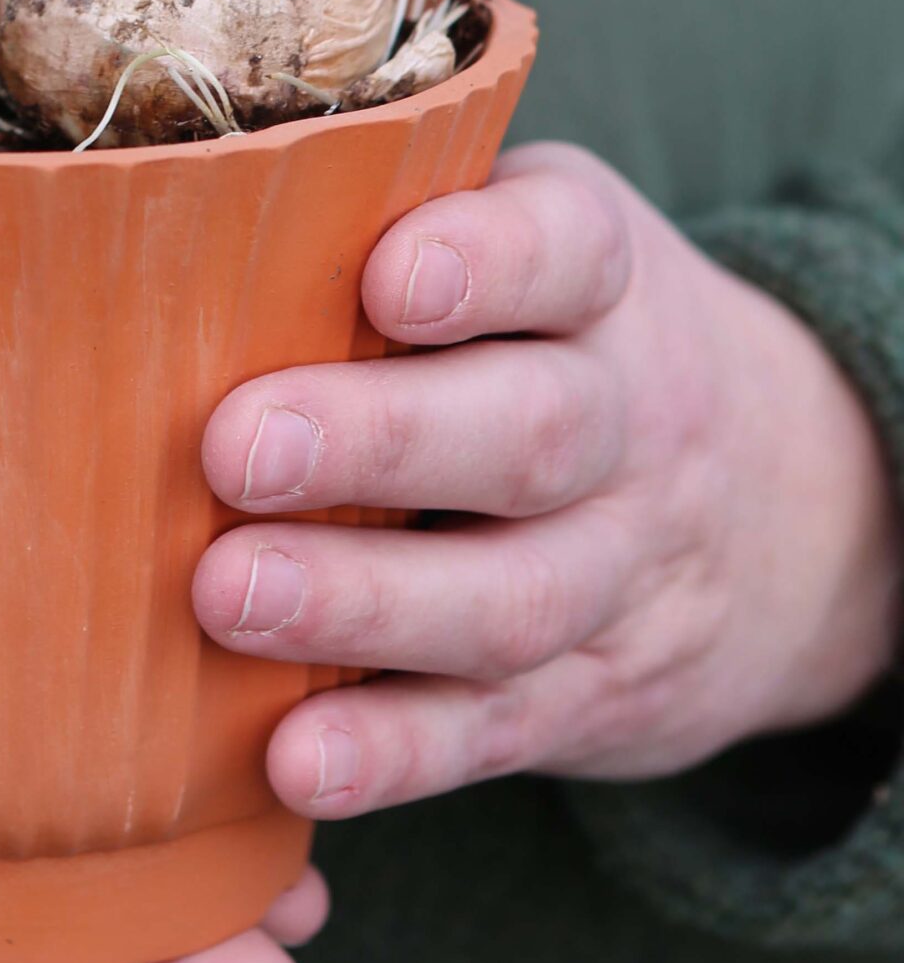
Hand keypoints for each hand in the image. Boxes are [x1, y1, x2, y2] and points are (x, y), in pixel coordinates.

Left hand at [193, 142, 903, 815]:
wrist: (797, 513)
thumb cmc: (550, 341)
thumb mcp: (529, 246)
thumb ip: (390, 219)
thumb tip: (167, 206)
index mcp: (600, 283)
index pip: (567, 252)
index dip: (484, 263)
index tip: (386, 279)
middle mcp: (629, 421)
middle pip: (533, 433)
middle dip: (380, 441)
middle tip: (236, 448)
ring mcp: (617, 572)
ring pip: (511, 597)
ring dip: (363, 605)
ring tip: (228, 595)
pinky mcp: (586, 697)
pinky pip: (491, 732)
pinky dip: (392, 753)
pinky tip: (292, 757)